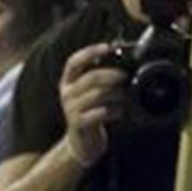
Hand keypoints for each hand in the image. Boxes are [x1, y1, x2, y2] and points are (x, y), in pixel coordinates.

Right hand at [57, 44, 126, 168]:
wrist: (82, 143)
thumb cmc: (92, 112)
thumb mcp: (91, 93)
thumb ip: (100, 79)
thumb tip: (122, 64)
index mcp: (68, 82)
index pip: (74, 62)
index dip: (90, 52)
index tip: (107, 47)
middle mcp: (67, 93)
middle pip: (90, 78)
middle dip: (111, 75)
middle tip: (124, 76)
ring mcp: (70, 109)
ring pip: (97, 95)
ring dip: (115, 94)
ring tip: (123, 97)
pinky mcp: (78, 124)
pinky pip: (99, 113)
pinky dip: (114, 111)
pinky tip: (119, 111)